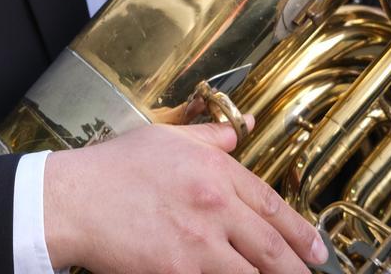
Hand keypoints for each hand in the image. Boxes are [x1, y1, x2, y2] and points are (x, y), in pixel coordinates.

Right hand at [43, 121, 328, 272]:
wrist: (74, 199)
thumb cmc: (115, 168)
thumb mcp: (167, 138)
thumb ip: (209, 136)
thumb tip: (238, 131)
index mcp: (216, 171)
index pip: (271, 205)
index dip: (301, 232)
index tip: (316, 248)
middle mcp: (215, 207)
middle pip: (272, 247)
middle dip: (298, 267)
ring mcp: (198, 244)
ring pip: (253, 273)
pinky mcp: (178, 272)